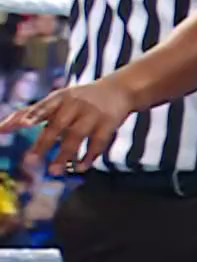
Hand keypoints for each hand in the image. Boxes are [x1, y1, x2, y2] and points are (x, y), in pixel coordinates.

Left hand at [0, 77, 136, 172]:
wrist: (120, 89)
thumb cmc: (80, 98)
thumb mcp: (59, 100)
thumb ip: (33, 113)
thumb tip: (2, 127)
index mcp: (60, 98)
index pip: (43, 107)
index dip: (32, 115)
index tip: (21, 125)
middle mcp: (76, 104)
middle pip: (58, 125)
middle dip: (44, 144)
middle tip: (30, 161)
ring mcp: (93, 114)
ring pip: (76, 136)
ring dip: (64, 155)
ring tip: (53, 172)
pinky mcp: (109, 123)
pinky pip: (97, 143)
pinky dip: (88, 157)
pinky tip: (80, 167)